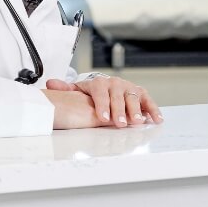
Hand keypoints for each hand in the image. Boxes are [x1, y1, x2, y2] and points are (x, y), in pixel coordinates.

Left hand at [47, 75, 163, 127]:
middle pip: (118, 97)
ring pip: (133, 98)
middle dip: (119, 111)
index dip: (102, 106)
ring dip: (136, 110)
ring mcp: (129, 88)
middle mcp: (116, 83)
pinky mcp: (140, 93)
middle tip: (120, 123)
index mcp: (99, 83)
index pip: (101, 93)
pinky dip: (153, 109)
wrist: (105, 85)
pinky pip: (148, 100)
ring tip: (137, 122)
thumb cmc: (91, 92)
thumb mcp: (77, 90)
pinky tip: (156, 119)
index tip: (103, 118)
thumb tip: (51, 84)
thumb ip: (66, 89)